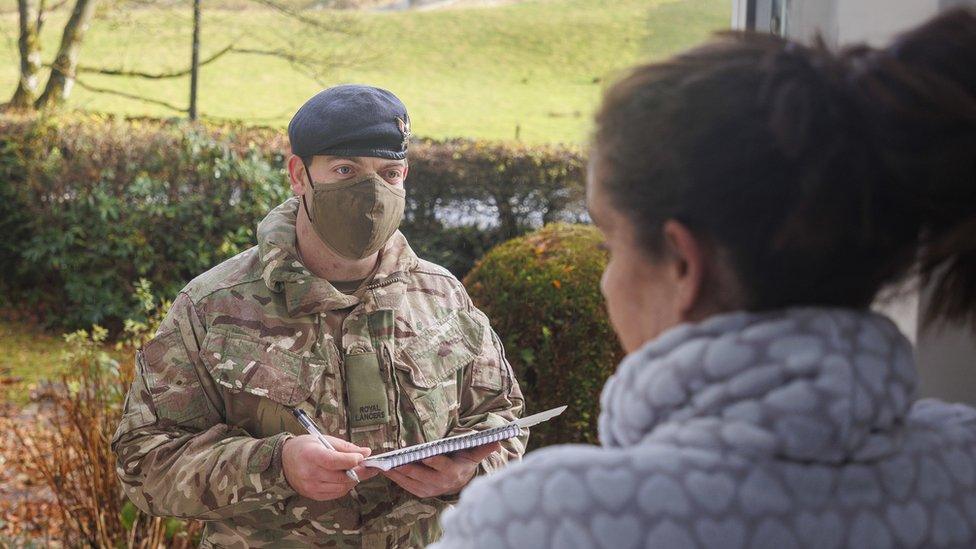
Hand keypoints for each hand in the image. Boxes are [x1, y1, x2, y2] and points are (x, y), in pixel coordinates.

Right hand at [282, 435, 379, 500]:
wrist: (284, 460)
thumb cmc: (305, 447)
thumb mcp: (324, 440)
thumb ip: (346, 448)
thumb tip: (366, 452)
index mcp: (311, 455)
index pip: (334, 461)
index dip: (351, 460)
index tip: (363, 457)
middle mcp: (309, 473)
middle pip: (341, 477)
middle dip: (359, 471)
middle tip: (368, 465)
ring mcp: (310, 487)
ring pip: (341, 487)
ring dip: (353, 479)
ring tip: (355, 470)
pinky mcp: (313, 495)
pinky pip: (336, 494)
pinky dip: (344, 486)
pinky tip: (345, 478)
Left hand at [382, 442, 500, 498]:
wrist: (459, 482)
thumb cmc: (464, 462)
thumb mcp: (474, 454)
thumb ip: (483, 447)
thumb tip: (497, 440)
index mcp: (453, 472)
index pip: (443, 466)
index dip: (434, 461)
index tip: (424, 455)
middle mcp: (441, 483)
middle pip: (422, 476)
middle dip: (409, 469)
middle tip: (396, 461)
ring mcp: (430, 490)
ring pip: (411, 482)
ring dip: (398, 474)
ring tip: (385, 465)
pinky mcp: (421, 493)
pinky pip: (406, 486)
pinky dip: (395, 479)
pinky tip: (386, 471)